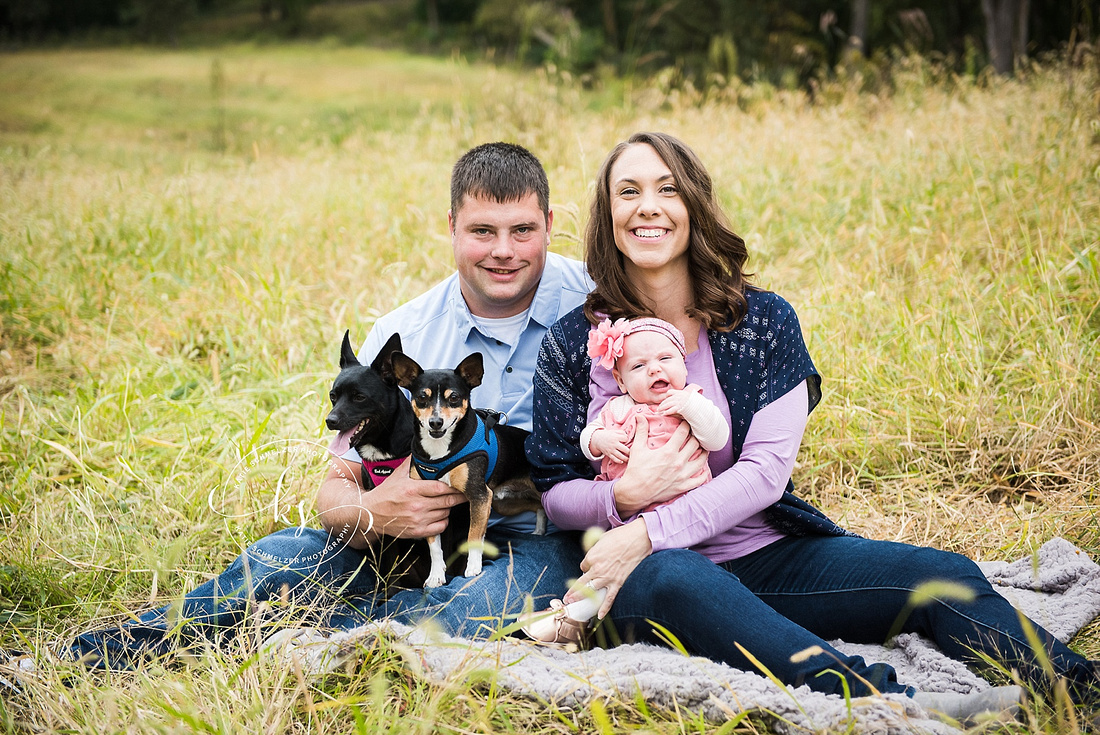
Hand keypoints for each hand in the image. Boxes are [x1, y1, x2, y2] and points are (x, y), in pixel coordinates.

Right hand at [317, 456, 465, 544]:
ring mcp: (417, 520)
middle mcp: (416, 506)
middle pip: (447, 501)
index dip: (454, 486)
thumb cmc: (386, 494)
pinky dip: (444, 521)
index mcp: (412, 489)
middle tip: (464, 493)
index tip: (461, 484)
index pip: (441, 488)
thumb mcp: (398, 475)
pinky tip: (440, 515)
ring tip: (447, 502)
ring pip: (445, 514)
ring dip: (449, 508)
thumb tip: (423, 449)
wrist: (370, 514)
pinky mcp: (417, 532)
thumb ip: (412, 463)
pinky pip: (440, 527)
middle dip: (459, 497)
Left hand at [565, 519, 651, 618]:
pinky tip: (599, 615)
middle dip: (573, 591)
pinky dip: (604, 608)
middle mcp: (597, 569)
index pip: (583, 566)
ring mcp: (607, 578)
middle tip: (566, 598)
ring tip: (572, 603)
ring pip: (591, 591)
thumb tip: (593, 554)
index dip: (586, 567)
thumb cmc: (620, 536)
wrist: (637, 539)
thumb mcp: (602, 538)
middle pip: (581, 582)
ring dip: (580, 598)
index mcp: (591, 557)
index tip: (589, 567)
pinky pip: (609, 598)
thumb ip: (595, 548)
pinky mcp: (618, 583)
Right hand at [589, 427, 630, 463]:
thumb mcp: (614, 431)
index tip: (627, 441)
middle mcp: (614, 444)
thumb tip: (628, 436)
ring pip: (620, 456)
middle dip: (630, 452)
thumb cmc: (608, 435)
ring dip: (626, 458)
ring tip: (629, 459)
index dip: (627, 440)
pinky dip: (619, 461)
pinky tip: (622, 461)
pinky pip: (614, 459)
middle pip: (625, 449)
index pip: (625, 439)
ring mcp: (611, 450)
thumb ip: (621, 432)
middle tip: (633, 453)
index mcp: (616, 437)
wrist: (597, 439)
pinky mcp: (608, 454)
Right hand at [613, 415, 707, 515]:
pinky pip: (699, 480)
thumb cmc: (636, 470)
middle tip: (695, 434)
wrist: (635, 492)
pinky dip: (703, 473)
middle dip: (696, 437)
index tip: (687, 422)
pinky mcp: (683, 486)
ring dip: (704, 453)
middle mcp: (678, 462)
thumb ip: (641, 431)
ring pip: (701, 461)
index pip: (683, 433)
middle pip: (695, 444)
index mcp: (668, 452)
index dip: (686, 425)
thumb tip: (639, 416)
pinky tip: (703, 469)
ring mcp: (682, 475)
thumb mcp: (638, 449)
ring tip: (703, 449)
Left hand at [656, 387, 691, 416]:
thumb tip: (679, 399)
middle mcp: (678, 396)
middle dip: (662, 403)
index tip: (665, 399)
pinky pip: (671, 410)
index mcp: (680, 392)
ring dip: (662, 407)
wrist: (699, 405)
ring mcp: (678, 401)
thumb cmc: (694, 402)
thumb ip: (682, 396)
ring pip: (667, 404)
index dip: (667, 396)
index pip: (670, 392)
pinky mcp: (679, 407)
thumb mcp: (688, 396)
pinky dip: (667, 412)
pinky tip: (664, 413)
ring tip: (659, 410)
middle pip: (667, 399)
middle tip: (659, 407)